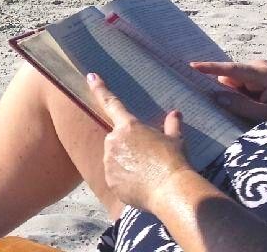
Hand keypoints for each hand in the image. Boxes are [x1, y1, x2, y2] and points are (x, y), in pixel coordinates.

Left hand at [86, 72, 193, 211]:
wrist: (171, 191)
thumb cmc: (174, 162)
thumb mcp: (176, 140)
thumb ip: (172, 125)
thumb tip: (176, 113)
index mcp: (129, 126)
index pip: (111, 102)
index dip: (100, 88)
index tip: (90, 76)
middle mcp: (114, 140)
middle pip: (117, 139)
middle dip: (128, 146)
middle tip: (147, 159)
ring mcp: (109, 160)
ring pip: (114, 158)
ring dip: (126, 163)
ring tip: (146, 174)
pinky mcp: (109, 179)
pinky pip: (114, 176)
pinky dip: (124, 179)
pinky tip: (140, 184)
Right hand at [190, 60, 266, 120]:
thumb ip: (242, 106)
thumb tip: (216, 96)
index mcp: (262, 74)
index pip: (231, 70)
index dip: (211, 68)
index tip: (193, 66)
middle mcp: (258, 67)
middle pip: (228, 76)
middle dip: (225, 91)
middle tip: (234, 107)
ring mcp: (256, 71)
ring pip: (231, 82)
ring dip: (233, 96)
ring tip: (250, 110)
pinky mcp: (254, 77)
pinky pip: (237, 85)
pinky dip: (237, 96)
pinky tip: (249, 106)